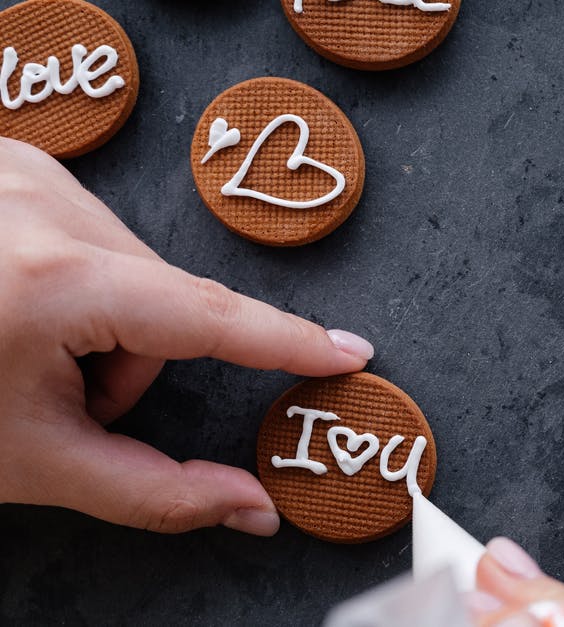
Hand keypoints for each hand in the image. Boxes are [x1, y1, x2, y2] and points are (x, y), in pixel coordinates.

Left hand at [0, 138, 374, 535]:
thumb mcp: (31, 461)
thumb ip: (156, 494)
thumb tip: (253, 509)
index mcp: (54, 282)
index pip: (206, 320)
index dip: (285, 345)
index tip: (347, 353)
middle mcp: (44, 205)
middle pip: (163, 301)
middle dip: (131, 363)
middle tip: (58, 392)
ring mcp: (26, 173)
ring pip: (133, 267)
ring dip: (104, 321)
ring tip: (26, 343)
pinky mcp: (17, 163)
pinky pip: (95, 233)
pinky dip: (78, 281)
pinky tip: (21, 301)